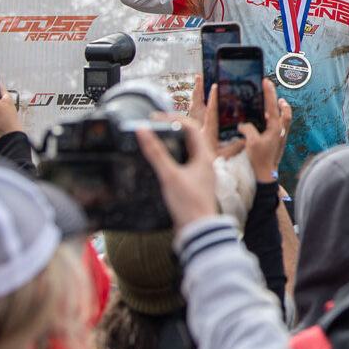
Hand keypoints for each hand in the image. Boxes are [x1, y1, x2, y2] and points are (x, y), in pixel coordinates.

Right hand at [138, 106, 220, 227]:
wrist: (198, 231)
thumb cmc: (189, 205)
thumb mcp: (169, 175)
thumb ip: (155, 153)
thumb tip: (143, 131)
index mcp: (204, 157)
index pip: (191, 127)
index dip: (173, 119)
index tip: (156, 118)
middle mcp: (205, 163)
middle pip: (190, 138)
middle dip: (173, 128)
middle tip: (156, 125)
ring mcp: (201, 174)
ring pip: (188, 151)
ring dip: (174, 143)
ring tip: (157, 139)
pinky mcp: (194, 184)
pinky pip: (185, 164)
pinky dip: (174, 158)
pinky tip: (163, 164)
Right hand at [214, 78, 291, 185]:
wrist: (264, 176)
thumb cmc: (259, 160)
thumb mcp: (251, 142)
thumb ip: (248, 129)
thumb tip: (243, 124)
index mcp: (275, 128)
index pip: (273, 106)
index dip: (269, 93)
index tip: (266, 82)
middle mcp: (280, 131)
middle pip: (284, 110)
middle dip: (278, 100)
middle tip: (270, 90)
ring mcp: (279, 136)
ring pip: (283, 118)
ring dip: (278, 109)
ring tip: (271, 103)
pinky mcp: (276, 142)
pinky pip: (277, 126)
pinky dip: (273, 120)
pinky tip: (263, 120)